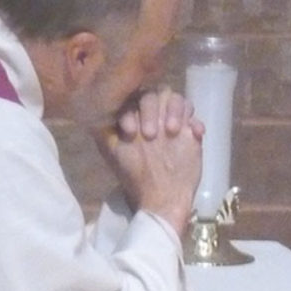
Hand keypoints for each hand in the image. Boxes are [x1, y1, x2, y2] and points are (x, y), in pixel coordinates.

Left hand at [99, 88, 203, 235]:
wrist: (162, 197)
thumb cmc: (134, 175)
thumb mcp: (113, 153)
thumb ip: (103, 130)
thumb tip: (95, 111)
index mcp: (135, 117)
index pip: (133, 98)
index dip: (132, 111)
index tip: (130, 132)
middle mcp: (154, 115)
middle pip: (156, 93)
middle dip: (152, 111)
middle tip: (151, 136)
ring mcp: (173, 122)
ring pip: (178, 99)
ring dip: (176, 110)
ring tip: (173, 131)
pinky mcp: (191, 132)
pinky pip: (196, 118)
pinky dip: (196, 123)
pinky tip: (195, 134)